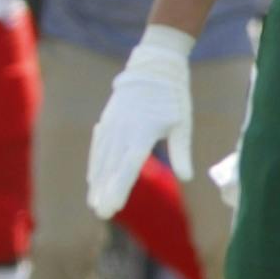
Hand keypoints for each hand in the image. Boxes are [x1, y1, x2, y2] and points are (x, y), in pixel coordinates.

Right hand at [86, 26, 194, 219]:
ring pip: (101, 158)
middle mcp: (124, 130)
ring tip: (93, 201)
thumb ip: (182, 151)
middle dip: (105, 191)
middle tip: (100, 213)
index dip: (119, 188)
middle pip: (111, 166)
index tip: (113, 206)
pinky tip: (91, 178)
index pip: (129, 166)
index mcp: (144, 132)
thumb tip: (188, 177)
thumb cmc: (174, 96)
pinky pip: (98, 146)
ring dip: (97, 181)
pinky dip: (94, 163)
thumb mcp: (183, 124)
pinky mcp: (108, 120)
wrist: (154, 65)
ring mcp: (113, 124)